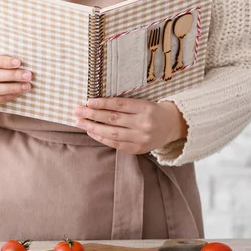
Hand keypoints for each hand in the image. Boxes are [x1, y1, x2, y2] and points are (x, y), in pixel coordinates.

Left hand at [73, 98, 187, 154]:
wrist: (173, 126)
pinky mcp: (138, 149)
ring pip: (112, 133)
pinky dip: (101, 138)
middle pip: (113, 119)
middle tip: (77, 111)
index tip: (88, 101)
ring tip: (80, 122)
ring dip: (93, 127)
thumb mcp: (142, 103)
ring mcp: (141, 138)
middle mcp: (144, 123)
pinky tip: (91, 132)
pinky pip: (116, 144)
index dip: (102, 103)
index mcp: (146, 108)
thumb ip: (123, 104)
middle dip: (92, 115)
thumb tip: (95, 104)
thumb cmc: (152, 111)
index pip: (119, 104)